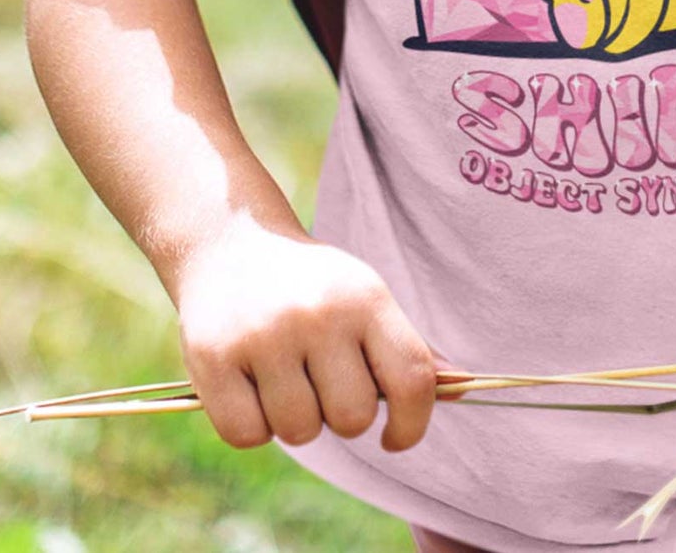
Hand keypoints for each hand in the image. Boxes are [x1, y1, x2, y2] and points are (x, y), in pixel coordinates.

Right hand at [172, 218, 438, 452]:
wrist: (229, 238)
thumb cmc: (310, 283)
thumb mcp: (363, 296)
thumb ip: (407, 347)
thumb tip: (461, 386)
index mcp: (365, 297)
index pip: (411, 381)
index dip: (412, 425)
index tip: (395, 437)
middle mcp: (318, 313)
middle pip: (352, 419)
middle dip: (338, 414)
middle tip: (319, 380)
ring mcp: (264, 335)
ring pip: (299, 432)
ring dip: (294, 418)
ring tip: (282, 374)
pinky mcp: (214, 358)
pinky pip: (248, 435)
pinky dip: (250, 424)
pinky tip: (249, 383)